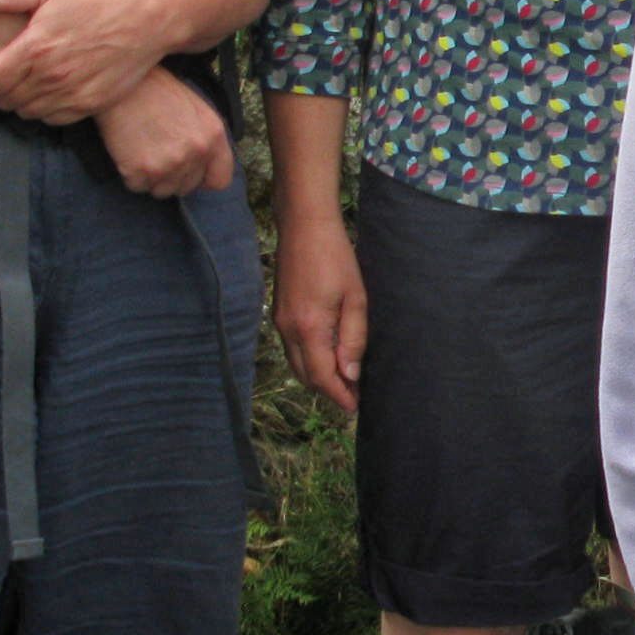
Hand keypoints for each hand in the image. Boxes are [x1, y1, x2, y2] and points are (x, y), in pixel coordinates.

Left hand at [0, 0, 174, 123]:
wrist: (148, 19)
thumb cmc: (98, 0)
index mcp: (34, 48)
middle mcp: (50, 77)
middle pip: (4, 101)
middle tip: (1, 78)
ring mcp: (71, 94)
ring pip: (26, 113)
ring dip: (19, 102)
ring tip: (25, 85)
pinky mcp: (90, 105)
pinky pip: (53, 119)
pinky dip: (44, 111)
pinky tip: (49, 92)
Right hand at [92, 74, 233, 198]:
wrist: (121, 84)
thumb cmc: (157, 91)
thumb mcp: (196, 108)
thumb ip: (206, 140)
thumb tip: (205, 167)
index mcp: (214, 135)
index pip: (220, 180)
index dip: (203, 177)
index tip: (190, 172)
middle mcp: (195, 152)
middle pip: (187, 188)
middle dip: (174, 176)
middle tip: (158, 153)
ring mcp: (168, 164)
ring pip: (162, 191)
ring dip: (152, 178)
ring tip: (144, 151)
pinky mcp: (139, 170)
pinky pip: (138, 187)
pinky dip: (132, 175)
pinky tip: (129, 153)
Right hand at [271, 210, 368, 414]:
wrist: (304, 226)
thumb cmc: (336, 258)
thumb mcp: (356, 298)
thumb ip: (353, 338)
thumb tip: (350, 374)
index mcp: (309, 328)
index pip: (322, 376)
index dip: (339, 395)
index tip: (355, 407)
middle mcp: (288, 330)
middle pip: (306, 376)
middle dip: (329, 390)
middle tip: (353, 396)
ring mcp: (280, 322)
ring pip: (297, 364)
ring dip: (318, 376)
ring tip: (344, 380)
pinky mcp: (279, 313)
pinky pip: (292, 349)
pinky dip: (308, 361)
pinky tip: (327, 356)